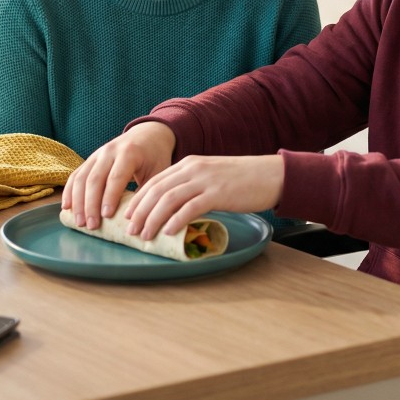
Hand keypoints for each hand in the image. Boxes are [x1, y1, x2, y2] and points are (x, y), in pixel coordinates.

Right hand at [62, 121, 176, 229]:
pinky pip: (76, 175)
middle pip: (95, 178)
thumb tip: (136, 219)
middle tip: (91, 225)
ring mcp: (97, 154)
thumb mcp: (157, 172)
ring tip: (79, 222)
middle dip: (91, 204)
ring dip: (78, 201)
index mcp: (129, 153)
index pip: (116, 177)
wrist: (148, 134)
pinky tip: (67, 207)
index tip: (106, 216)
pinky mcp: (90, 159)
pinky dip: (69, 191)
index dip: (110, 197)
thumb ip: (146, 192)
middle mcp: (110, 151)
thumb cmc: (155, 157)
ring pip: (82, 177)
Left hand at [124, 154, 283, 239]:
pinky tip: (168, 232)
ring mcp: (205, 180)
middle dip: (139, 212)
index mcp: (190, 164)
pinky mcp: (218, 193)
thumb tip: (174, 210)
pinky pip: (190, 207)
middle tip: (130, 231)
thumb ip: (193, 186)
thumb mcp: (211, 177)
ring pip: (168, 199)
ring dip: (152, 219)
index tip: (128, 216)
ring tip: (144, 236)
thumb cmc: (243, 180)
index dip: (138, 200)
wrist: (271, 175)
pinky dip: (175, 220)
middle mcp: (193, 168)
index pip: (155, 181)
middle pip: (157, 190)